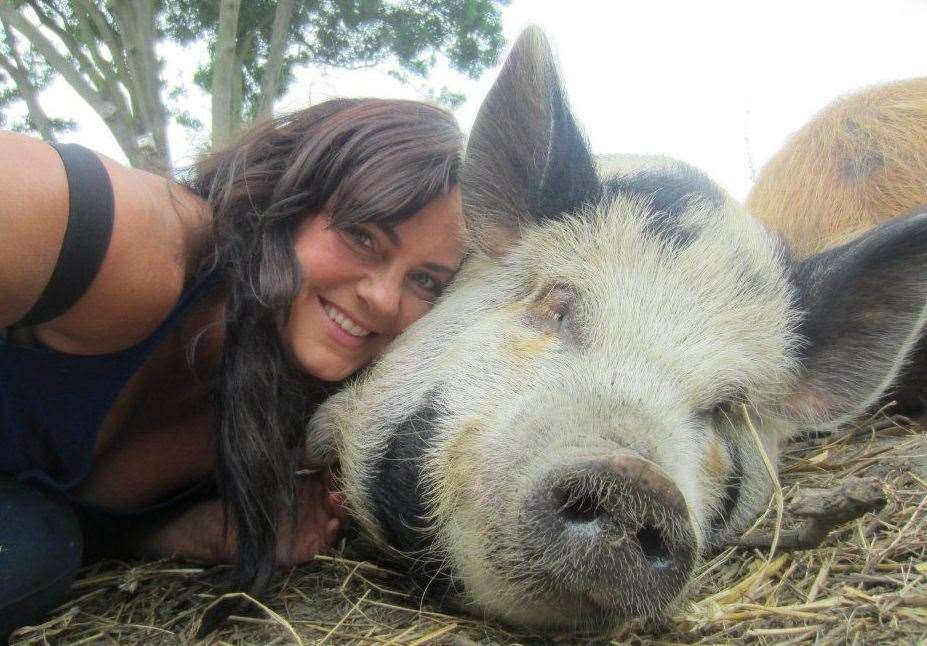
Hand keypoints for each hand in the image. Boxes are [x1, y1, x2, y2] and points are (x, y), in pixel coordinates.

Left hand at [133, 471, 346, 565]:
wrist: (214, 524)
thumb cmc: (241, 493)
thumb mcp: (270, 468)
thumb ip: (295, 454)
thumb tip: (317, 435)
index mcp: (309, 488)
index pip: (336, 479)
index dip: (344, 471)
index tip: (346, 459)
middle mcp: (312, 509)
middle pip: (341, 501)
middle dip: (347, 491)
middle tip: (341, 481)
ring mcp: (308, 530)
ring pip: (337, 523)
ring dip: (343, 512)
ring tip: (337, 498)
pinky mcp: (299, 551)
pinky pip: (322, 547)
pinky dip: (331, 537)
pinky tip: (332, 523)